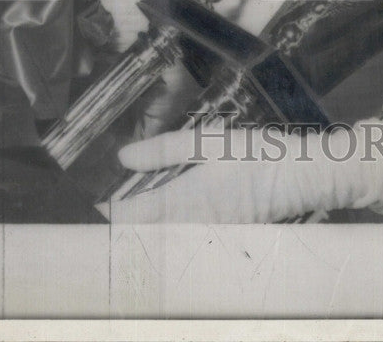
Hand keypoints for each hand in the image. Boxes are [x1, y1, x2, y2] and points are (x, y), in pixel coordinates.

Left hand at [103, 122, 381, 223]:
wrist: (302, 177)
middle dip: (113, 228)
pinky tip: (158, 218)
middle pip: (138, 238)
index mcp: (182, 202)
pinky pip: (180, 242)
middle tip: (90, 211)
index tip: (79, 206)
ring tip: (117, 216)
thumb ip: (164, 150)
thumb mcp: (208, 141)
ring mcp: (205, 238)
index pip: (128, 218)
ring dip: (136, 233)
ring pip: (158, 242)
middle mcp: (189, 228)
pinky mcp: (220, 238)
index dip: (101, 216)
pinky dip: (162, 234)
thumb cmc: (256, 154)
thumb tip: (123, 157)